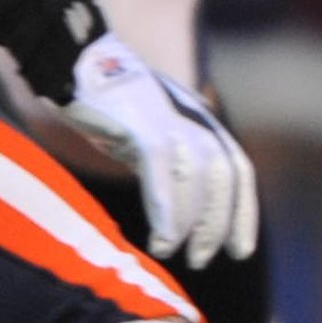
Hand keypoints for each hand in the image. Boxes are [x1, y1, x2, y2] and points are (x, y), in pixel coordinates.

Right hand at [59, 35, 258, 267]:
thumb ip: (174, 161)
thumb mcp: (154, 133)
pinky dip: (166, 206)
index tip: (240, 249)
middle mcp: (194, 120)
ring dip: (190, 221)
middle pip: (226, 175)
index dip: (243, 212)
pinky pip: (162, 169)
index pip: (238, 171)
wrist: (77, 63)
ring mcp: (169, 119)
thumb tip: (186, 205)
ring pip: (199, 175)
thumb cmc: (112, 107)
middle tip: (201, 259)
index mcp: (201, 124)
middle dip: (218, 222)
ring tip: (170, 250)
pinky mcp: (140, 122)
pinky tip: (162, 236)